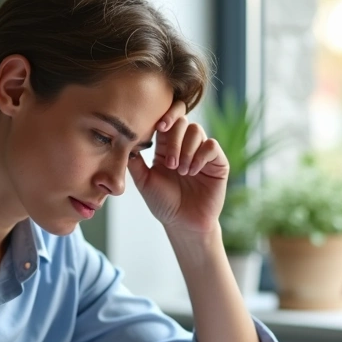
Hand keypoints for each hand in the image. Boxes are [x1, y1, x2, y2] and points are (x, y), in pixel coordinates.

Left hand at [127, 100, 228, 235]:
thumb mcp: (144, 182)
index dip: (164, 117)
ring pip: (197, 131)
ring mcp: (202, 153)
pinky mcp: (217, 162)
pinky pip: (211, 146)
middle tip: (171, 164)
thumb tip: (124, 141)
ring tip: (182, 172)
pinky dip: (201, 156)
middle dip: (175, 139)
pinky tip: (193, 171)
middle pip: (182, 122)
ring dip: (187, 150)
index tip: (159, 127)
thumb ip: (135, 162)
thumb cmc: (164, 204)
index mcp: (166, 147)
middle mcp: (185, 146)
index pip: (167, 121)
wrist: (183, 223)